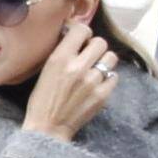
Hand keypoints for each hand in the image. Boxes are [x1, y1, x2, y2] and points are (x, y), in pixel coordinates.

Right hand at [24, 19, 120, 139]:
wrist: (48, 128)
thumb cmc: (42, 99)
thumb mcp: (46, 69)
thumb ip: (62, 52)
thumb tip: (75, 35)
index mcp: (60, 58)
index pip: (82, 29)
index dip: (82, 32)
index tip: (80, 38)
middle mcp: (78, 67)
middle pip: (101, 42)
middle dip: (95, 46)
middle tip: (88, 54)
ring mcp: (93, 82)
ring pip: (111, 57)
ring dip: (103, 61)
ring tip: (95, 68)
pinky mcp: (103, 95)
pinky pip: (114, 76)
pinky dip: (107, 78)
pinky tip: (98, 83)